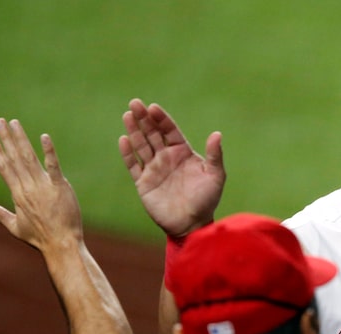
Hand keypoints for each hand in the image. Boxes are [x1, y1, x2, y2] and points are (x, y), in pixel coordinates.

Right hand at [0, 118, 81, 252]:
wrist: (61, 244)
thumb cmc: (40, 238)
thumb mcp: (15, 227)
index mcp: (17, 194)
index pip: (4, 167)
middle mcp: (27, 187)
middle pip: (14, 158)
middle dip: (6, 138)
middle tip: (0, 120)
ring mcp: (43, 186)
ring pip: (29, 158)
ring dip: (21, 139)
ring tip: (14, 123)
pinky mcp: (60, 187)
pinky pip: (53, 166)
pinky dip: (49, 152)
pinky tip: (44, 137)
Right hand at [120, 98, 225, 236]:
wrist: (192, 224)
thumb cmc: (206, 200)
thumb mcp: (215, 176)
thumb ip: (215, 156)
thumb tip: (217, 134)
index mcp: (183, 153)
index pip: (170, 131)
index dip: (162, 119)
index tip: (153, 107)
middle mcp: (166, 158)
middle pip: (152, 134)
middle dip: (144, 118)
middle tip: (135, 102)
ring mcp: (154, 169)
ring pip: (141, 145)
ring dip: (134, 130)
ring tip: (128, 114)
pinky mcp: (143, 183)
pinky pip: (133, 165)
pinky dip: (128, 153)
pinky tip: (123, 139)